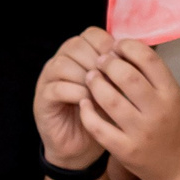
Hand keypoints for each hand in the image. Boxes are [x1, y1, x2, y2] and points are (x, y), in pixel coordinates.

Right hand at [34, 29, 115, 172]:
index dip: (108, 44)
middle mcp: (62, 60)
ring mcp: (49, 79)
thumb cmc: (103, 113)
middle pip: (76, 45)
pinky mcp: (43, 99)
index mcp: (81, 53)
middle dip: (97, 61)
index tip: (124, 60)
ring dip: (85, 77)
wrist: (83, 145)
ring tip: (102, 92)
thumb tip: (135, 56)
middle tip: (113, 79)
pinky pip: (56, 88)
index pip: (91, 34)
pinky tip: (89, 102)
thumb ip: (121, 71)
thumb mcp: (117, 89)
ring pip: (63, 64)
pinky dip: (75, 93)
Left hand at [79, 40, 179, 179]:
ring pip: (109, 99)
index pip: (148, 59)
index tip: (117, 46)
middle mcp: (158, 111)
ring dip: (95, 83)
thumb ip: (154, 77)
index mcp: (172, 94)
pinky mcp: (125, 150)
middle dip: (108, 63)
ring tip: (90, 76)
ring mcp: (141, 132)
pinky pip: (98, 127)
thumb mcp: (174, 98)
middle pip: (126, 76)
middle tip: (100, 60)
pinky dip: (87, 111)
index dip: (128, 47)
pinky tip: (84, 102)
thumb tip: (124, 50)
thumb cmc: (176, 127)